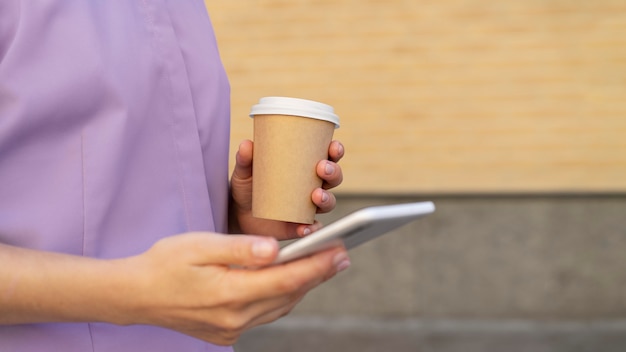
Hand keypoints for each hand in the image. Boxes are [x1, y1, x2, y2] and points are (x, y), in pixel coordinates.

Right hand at [125, 232, 348, 344]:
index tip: (342, 251)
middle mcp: (234, 318)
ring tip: (322, 266)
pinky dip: (282, 298)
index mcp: (230, 293)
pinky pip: (265, 315)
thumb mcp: (199, 245)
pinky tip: (289, 282)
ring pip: (280, 307)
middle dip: (318, 274)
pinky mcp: (226, 334)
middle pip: (289, 294)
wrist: (134, 295)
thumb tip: (276, 249)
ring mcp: (231, 330)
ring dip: (302, 287)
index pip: (287, 279)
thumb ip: (239, 249)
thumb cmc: (165, 262)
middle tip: (342, 254)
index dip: (318, 265)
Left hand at [229, 139, 344, 239]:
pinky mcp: (301, 226)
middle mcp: (312, 186)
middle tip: (321, 169)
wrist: (238, 215)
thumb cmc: (247, 187)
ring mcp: (308, 207)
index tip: (333, 147)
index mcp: (304, 167)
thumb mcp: (245, 171)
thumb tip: (246, 144)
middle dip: (333, 172)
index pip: (327, 156)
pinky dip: (312, 228)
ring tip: (316, 196)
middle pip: (333, 178)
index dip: (335, 151)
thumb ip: (245, 159)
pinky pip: (312, 228)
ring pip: (328, 202)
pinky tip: (305, 227)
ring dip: (327, 198)